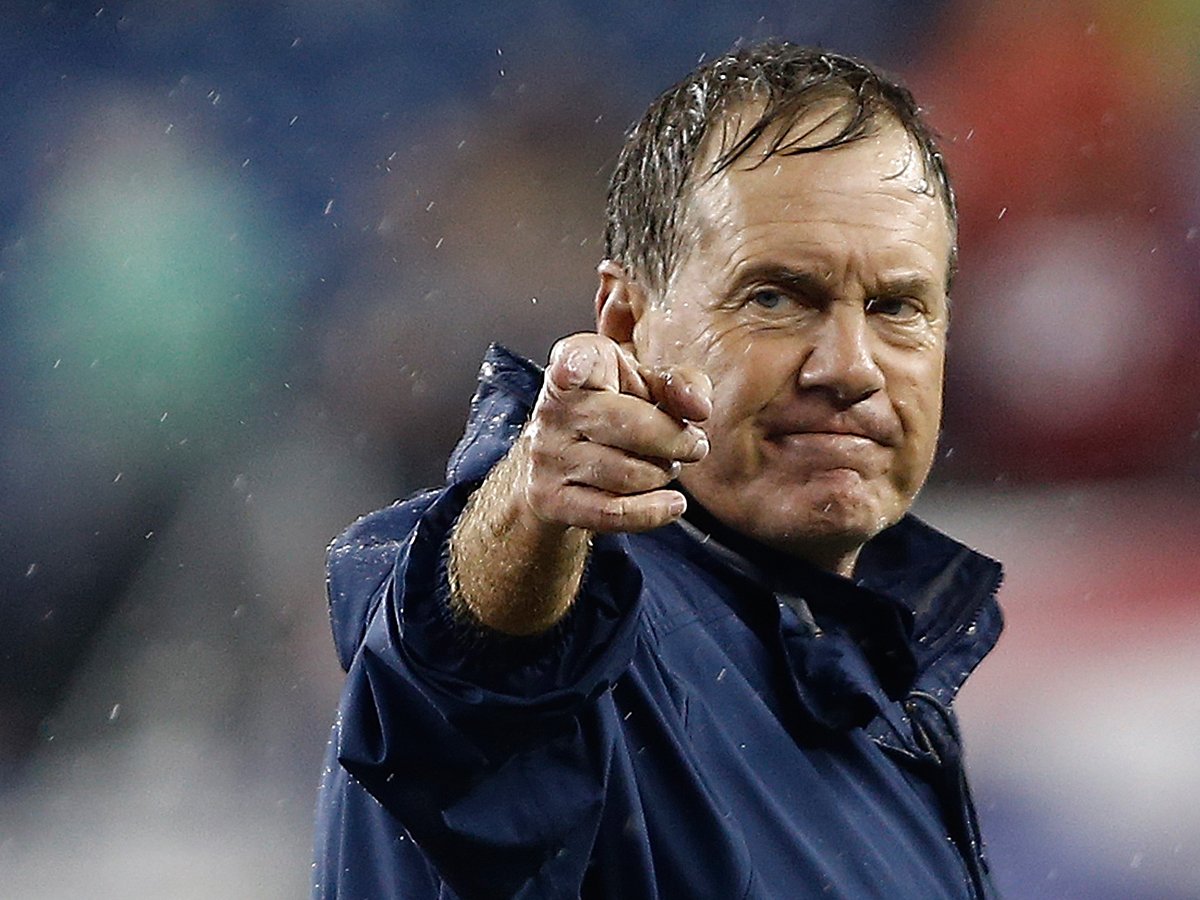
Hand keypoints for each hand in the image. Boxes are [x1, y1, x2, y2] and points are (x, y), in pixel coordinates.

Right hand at [518, 333, 710, 532]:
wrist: (562, 462)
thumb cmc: (615, 410)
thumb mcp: (647, 384)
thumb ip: (681, 384)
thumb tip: (699, 408)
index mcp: (579, 363)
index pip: (573, 358)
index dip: (572, 364)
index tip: (571, 371)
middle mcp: (555, 408)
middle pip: (626, 424)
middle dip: (674, 439)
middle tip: (694, 445)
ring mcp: (548, 455)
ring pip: (626, 473)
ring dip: (660, 474)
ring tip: (665, 467)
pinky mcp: (550, 498)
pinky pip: (611, 512)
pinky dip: (651, 512)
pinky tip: (672, 504)